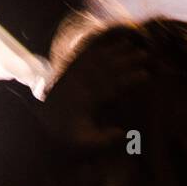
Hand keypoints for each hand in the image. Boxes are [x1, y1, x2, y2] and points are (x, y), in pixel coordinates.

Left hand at [39, 34, 148, 154]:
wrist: (41, 122)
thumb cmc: (67, 133)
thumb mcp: (84, 141)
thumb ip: (103, 140)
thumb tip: (122, 133)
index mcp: (89, 100)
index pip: (113, 86)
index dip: (130, 79)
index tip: (146, 74)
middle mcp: (82, 83)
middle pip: (108, 68)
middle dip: (126, 60)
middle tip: (144, 54)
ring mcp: (75, 75)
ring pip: (98, 59)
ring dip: (114, 51)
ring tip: (130, 44)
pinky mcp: (68, 71)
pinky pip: (83, 57)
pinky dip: (96, 49)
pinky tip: (107, 44)